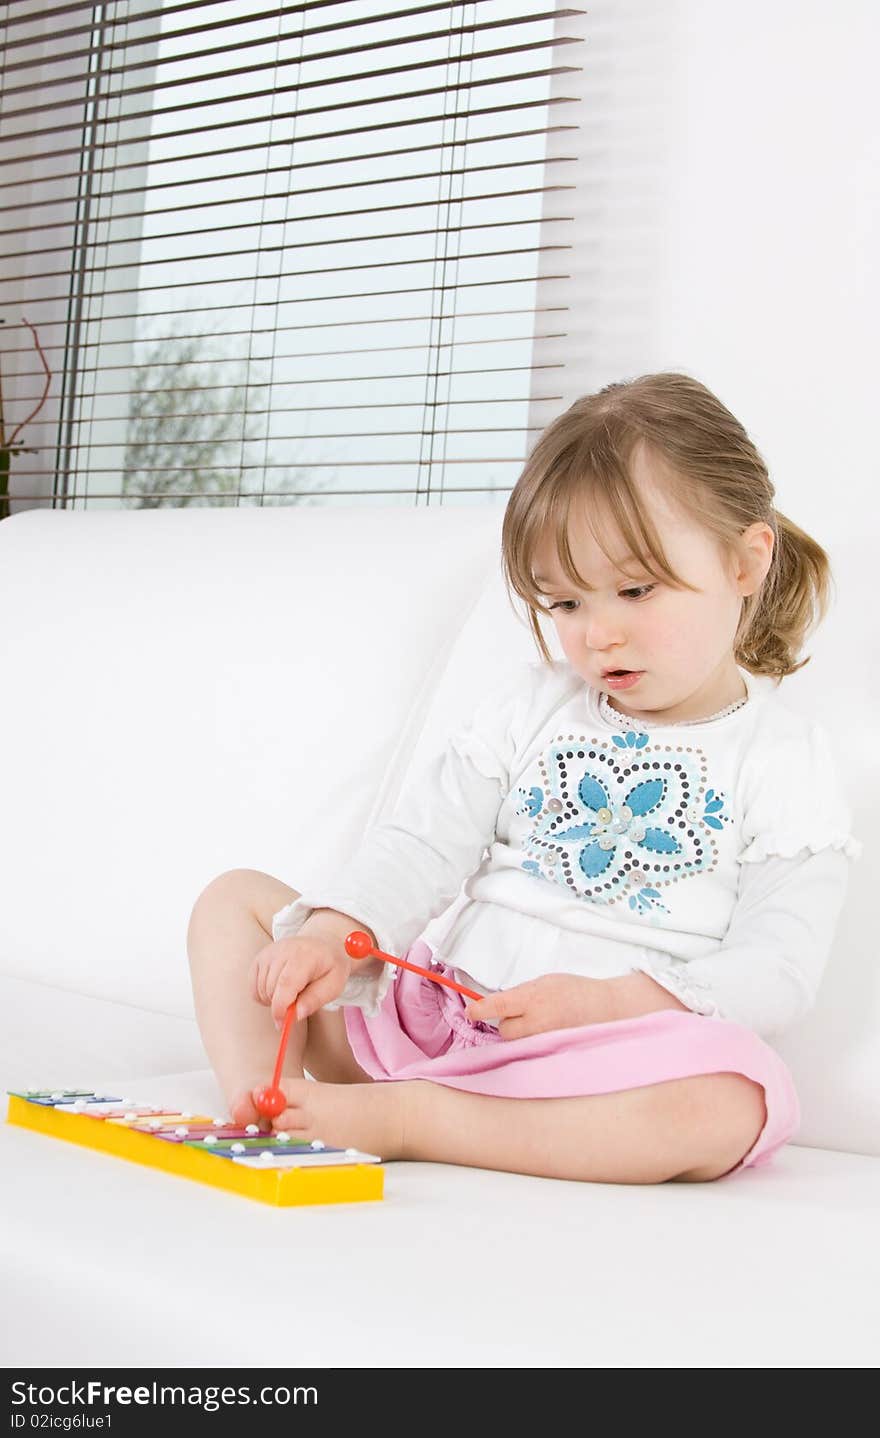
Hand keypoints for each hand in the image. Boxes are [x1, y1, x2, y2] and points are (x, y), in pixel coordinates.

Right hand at [250, 933, 351, 1027]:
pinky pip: (254, 988)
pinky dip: (263, 995)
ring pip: (260, 990)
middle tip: (297, 1003)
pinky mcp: (260, 958)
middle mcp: (283, 950)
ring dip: (273, 1001)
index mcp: (305, 956)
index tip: (282, 1024)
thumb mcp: (334, 985)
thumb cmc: (329, 967)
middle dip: (281, 1005)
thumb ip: (315, 999)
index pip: (286, 983)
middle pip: (271, 989)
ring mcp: (269, 953)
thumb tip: (297, 1014)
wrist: (322, 944)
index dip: (281, 1007)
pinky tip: (279, 990)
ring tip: (292, 993)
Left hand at [463, 973, 618, 1040]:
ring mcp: (545, 1041)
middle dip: (508, 1023)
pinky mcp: (552, 1054)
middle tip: (522, 1015)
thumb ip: (521, 994)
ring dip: (521, 1036)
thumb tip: (498, 1004)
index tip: (471, 1011)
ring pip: (517, 1044)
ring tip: (540, 1025)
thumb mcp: (545, 982)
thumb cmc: (576, 992)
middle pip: (505, 1030)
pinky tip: (546, 1036)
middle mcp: (537, 1023)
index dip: (479, 1009)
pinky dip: (533, 1045)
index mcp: (533, 999)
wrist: (606, 1009)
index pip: (497, 1006)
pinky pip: (531, 1052)